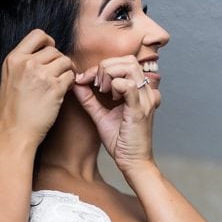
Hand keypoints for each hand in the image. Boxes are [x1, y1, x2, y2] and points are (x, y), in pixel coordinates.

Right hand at [0, 29, 75, 145]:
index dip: (48, 42)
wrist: (12, 132)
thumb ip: (23, 63)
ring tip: (58, 84)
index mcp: (13, 59)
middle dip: (58, 61)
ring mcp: (41, 75)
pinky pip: (71, 76)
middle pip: (54, 50)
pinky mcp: (54, 88)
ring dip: (65, 72)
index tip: (49, 53)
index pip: (38, 34)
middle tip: (54, 76)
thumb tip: (44, 53)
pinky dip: (70, 84)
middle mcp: (27, 63)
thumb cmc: (11, 110)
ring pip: (65, 61)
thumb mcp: (9, 79)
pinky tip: (61, 92)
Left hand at [72, 55, 161, 174]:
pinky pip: (129, 86)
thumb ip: (89, 99)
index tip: (84, 79)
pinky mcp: (140, 109)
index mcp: (139, 90)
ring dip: (109, 74)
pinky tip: (109, 96)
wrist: (132, 161)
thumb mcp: (100, 115)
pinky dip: (115, 85)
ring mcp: (145, 99)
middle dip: (105, 67)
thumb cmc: (120, 141)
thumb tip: (76, 83)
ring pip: (129, 67)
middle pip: (128, 60)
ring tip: (102, 90)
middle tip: (94, 84)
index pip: (124, 62)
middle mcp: (145, 91)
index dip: (101, 66)